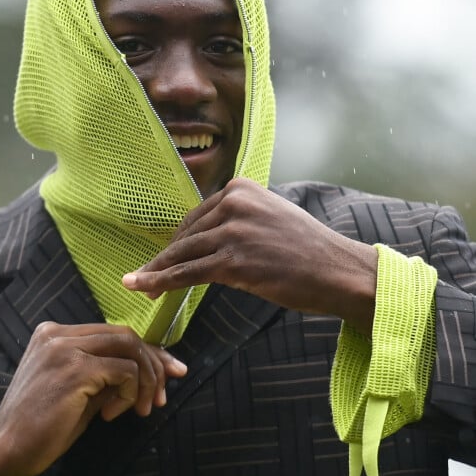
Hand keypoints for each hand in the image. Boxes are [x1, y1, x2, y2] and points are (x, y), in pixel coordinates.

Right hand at [0, 322, 186, 475]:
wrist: (8, 453)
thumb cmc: (43, 428)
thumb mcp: (81, 392)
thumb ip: (110, 374)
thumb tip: (156, 368)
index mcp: (55, 334)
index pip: (114, 333)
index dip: (148, 353)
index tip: (170, 373)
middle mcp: (57, 334)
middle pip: (126, 336)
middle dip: (154, 365)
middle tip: (159, 399)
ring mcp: (64, 348)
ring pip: (130, 348)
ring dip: (145, 381)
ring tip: (138, 410)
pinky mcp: (75, 369)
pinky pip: (125, 371)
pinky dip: (129, 394)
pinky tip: (109, 415)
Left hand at [123, 178, 376, 332]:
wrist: (338, 271)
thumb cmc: (309, 251)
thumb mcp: (271, 218)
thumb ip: (239, 220)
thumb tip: (207, 238)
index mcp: (241, 188)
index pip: (197, 216)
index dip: (178, 242)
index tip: (163, 258)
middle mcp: (234, 203)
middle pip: (186, 235)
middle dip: (164, 258)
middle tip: (143, 277)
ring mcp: (233, 231)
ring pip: (182, 255)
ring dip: (155, 272)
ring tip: (137, 285)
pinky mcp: (234, 261)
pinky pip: (187, 273)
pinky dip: (160, 281)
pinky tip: (143, 288)